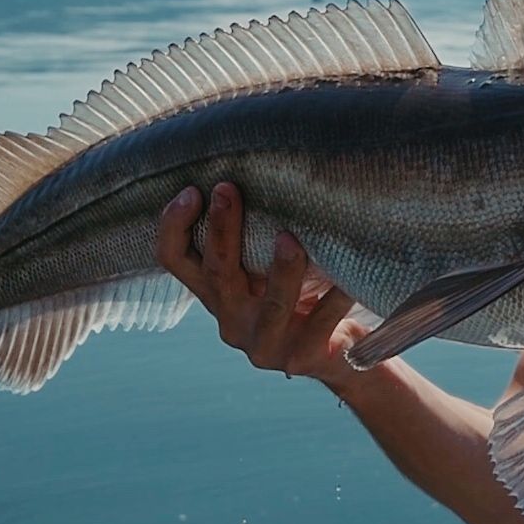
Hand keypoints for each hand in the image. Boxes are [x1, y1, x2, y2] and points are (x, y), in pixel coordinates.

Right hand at [156, 181, 371, 392]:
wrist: (335, 357)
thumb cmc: (299, 296)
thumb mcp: (266, 270)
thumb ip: (254, 239)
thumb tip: (263, 166)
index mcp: (218, 294)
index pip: (175, 260)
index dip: (174, 226)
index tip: (191, 190)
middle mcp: (232, 320)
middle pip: (219, 273)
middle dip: (222, 228)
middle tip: (227, 188)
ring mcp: (265, 344)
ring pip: (271, 304)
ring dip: (281, 270)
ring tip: (290, 239)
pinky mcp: (302, 357)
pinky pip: (322, 322)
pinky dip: (337, 296)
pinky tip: (349, 277)